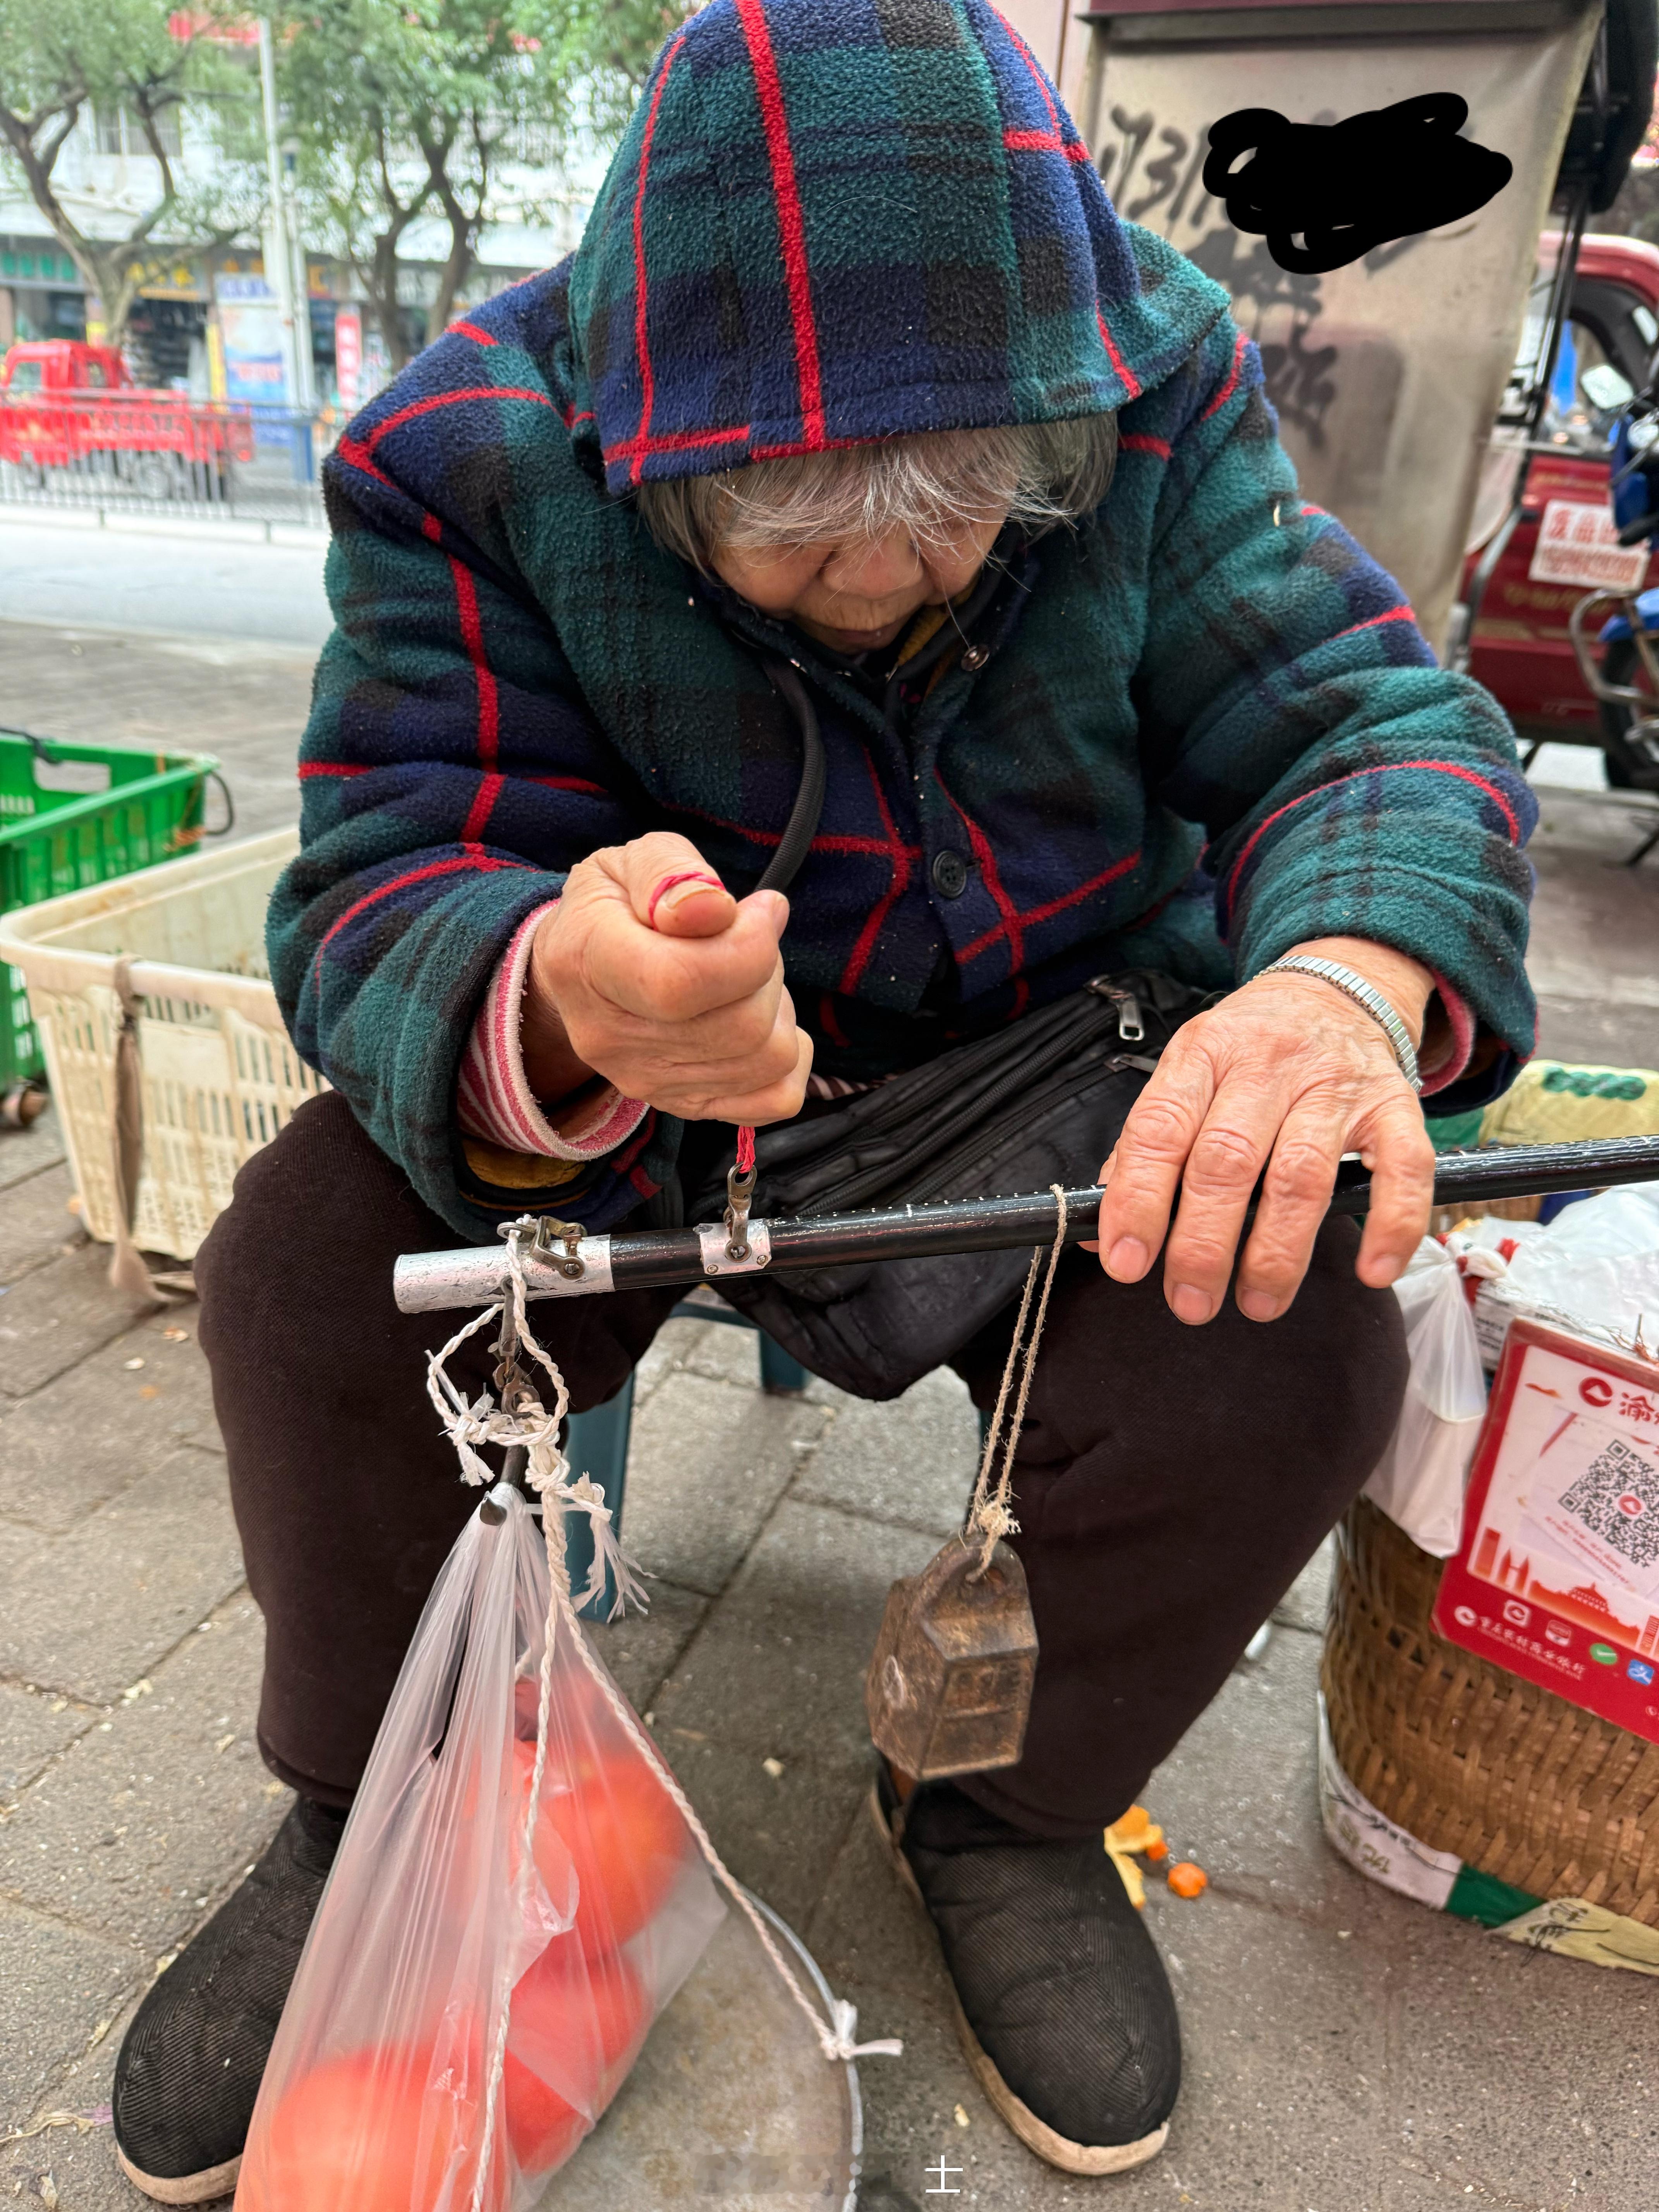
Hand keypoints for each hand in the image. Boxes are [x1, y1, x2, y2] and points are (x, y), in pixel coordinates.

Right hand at [522, 831, 812, 1123]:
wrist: (579, 972)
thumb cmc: (614, 909)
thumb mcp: (631, 861)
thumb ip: (672, 872)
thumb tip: (714, 910)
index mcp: (589, 964)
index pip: (681, 982)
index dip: (748, 946)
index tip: (760, 910)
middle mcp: (611, 1038)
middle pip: (741, 1025)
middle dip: (768, 970)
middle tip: (749, 938)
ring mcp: (648, 1081)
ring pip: (768, 1059)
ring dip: (778, 1008)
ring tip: (749, 978)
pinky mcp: (683, 1104)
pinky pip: (775, 1099)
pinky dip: (790, 1057)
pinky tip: (764, 1020)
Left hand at [1091, 938, 1436, 1323]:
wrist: (1338, 986)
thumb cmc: (1250, 1049)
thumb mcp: (1187, 1074)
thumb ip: (1144, 1150)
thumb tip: (1102, 1236)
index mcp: (1203, 1055)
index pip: (1159, 1130)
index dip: (1138, 1201)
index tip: (1126, 1263)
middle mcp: (1267, 1065)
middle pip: (1228, 1161)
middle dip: (1203, 1244)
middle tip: (1190, 1303)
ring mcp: (1335, 1084)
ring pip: (1302, 1175)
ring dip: (1278, 1253)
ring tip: (1258, 1303)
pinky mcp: (1394, 1104)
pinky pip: (1401, 1168)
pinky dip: (1390, 1224)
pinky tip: (1372, 1271)